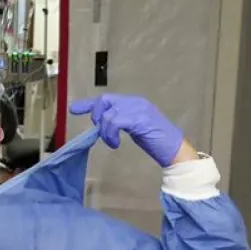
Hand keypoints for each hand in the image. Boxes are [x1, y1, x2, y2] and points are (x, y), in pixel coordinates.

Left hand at [70, 94, 185, 166]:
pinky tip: (115, 144)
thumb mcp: (134, 128)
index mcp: (134, 103)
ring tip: (112, 142)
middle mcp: (135, 102)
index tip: (73, 109)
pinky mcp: (139, 119)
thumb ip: (120, 122)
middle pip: (104, 101)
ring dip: (104, 131)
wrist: (176, 151)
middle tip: (99, 132)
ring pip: (108, 114)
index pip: (107, 98)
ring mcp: (138, 109)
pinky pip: (114, 122)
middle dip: (96, 116)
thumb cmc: (156, 142)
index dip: (88, 104)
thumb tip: (102, 125)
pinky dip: (110, 134)